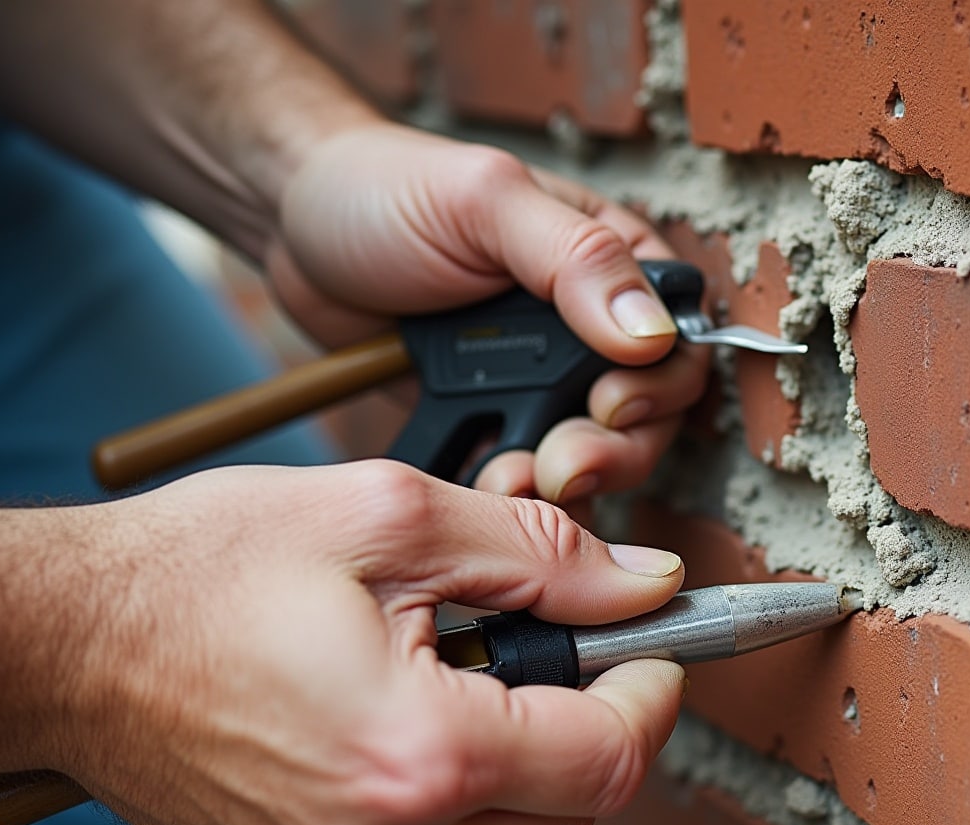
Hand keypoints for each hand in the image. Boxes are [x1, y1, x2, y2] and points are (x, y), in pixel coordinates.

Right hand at [55, 461, 686, 824]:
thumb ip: (538, 556)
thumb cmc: (200, 572)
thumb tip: (640, 584)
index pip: (610, 758)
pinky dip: (461, 785)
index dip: (655, 690)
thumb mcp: (386, 518)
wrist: (64, 645)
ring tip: (471, 665)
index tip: (654, 642)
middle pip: (575, 812)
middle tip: (570, 645)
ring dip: (530, 756)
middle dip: (598, 725)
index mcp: (420, 755)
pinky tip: (414, 706)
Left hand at [265, 122, 710, 502]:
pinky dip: (500, 492)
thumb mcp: (487, 201)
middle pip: (642, 422)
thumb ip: (576, 258)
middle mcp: (586, 329)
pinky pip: (513, 472)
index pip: (676, 345)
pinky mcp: (486, 418)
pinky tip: (474, 490)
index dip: (657, 389)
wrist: (293, 223)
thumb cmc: (388, 187)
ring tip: (504, 482)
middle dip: (608, 454)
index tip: (605, 405)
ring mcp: (536, 380)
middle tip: (559, 469)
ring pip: (583, 459)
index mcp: (611, 264)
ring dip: (556, 485)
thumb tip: (652, 333)